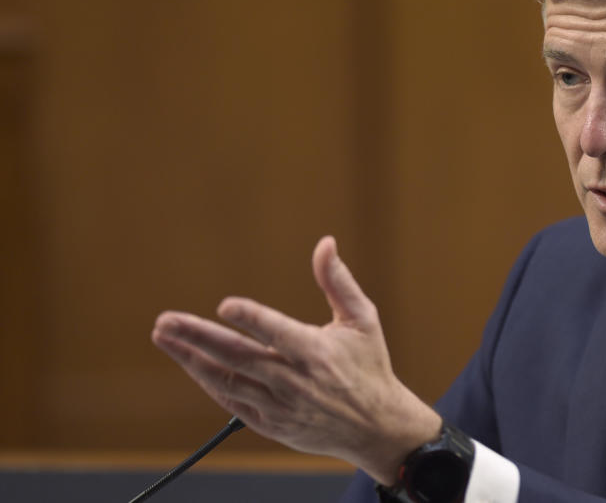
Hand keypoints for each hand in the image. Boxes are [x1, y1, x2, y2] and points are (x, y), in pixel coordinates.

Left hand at [151, 236, 441, 483]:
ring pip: (227, 381)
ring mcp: (280, 406)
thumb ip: (338, 281)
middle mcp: (295, 381)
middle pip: (239, 357)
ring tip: (164, 336)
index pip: (278, 333)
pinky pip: (231, 402)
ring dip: (191, 359)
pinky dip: (208, 381)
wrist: (376, 427)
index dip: (251, 318)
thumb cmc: (369, 365)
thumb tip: (325, 242)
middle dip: (198, 337)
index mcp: (317, 352)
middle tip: (166, 320)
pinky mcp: (271, 425)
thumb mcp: (363, 319)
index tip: (224, 305)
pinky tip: (190, 362)